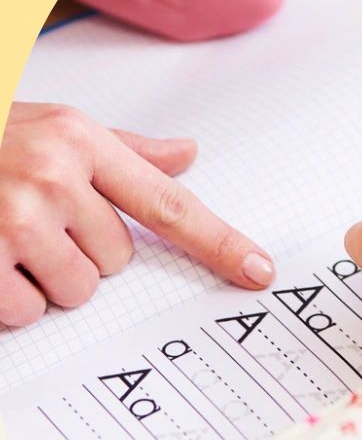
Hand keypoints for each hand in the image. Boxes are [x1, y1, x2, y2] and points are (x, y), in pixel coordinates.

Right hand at [0, 102, 274, 326]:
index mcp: (82, 142)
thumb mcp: (52, 127)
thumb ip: (123, 149)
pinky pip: (26, 312)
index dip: (220, 243)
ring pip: (76, 291)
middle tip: (37, 219)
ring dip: (47, 278)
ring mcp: (11, 218)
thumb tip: (188, 154)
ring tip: (8, 237)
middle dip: (84, 252)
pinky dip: (9, 299)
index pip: (170, 204)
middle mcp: (53, 176)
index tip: (259, 272)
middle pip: (118, 260)